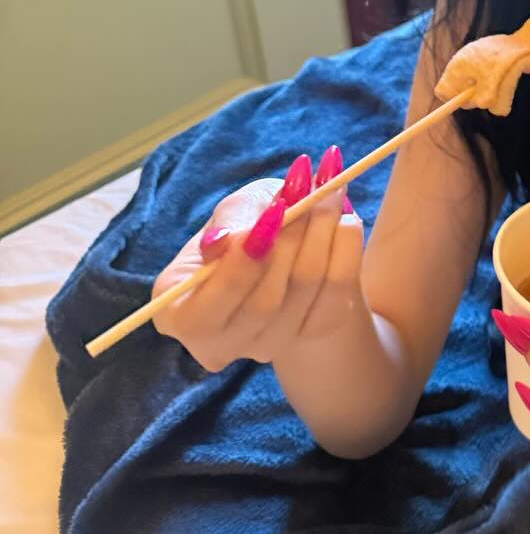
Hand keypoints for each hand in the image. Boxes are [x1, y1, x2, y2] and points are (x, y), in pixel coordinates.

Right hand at [151, 148, 365, 371]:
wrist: (285, 247)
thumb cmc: (244, 225)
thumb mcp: (230, 211)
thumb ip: (229, 220)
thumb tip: (225, 240)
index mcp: (181, 317)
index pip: (207, 310)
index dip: (242, 263)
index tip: (273, 212)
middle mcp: (222, 344)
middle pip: (265, 302)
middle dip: (291, 237)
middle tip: (308, 188)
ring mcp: (271, 346)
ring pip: (306, 291)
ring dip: (322, 233)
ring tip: (329, 191)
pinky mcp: (315, 331)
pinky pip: (338, 291)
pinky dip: (345, 248)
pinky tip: (343, 218)